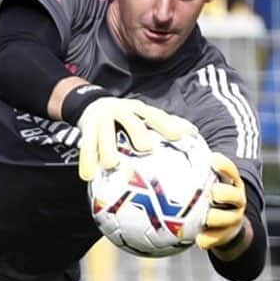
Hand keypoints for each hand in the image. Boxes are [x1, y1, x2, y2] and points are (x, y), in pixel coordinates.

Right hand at [76, 97, 195, 181]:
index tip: (179, 137)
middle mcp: (120, 111)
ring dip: (107, 149)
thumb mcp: (141, 116)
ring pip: (104, 134)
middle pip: (130, 121)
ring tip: (110, 164)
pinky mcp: (86, 129)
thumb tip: (193, 134)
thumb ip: (163, 124)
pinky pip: (86, 146)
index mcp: (138, 109)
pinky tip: (88, 176)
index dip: (167, 124)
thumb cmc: (124, 117)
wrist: (91, 104)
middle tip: (144, 147)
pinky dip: (86, 161)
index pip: (154, 115)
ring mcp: (101, 119)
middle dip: (137, 132)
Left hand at [195, 152, 246, 250]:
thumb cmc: (203, 197)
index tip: (212, 160)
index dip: (224, 165)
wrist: (223, 225)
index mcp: (229, 183)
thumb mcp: (201, 181)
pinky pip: (218, 238)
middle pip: (234, 195)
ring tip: (207, 218)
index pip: (229, 171)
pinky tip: (199, 241)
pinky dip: (209, 239)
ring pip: (228, 218)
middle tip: (214, 192)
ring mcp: (231, 218)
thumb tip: (164, 147)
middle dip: (225, 193)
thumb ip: (188, 167)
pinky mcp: (225, 235)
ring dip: (218, 217)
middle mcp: (234, 200)